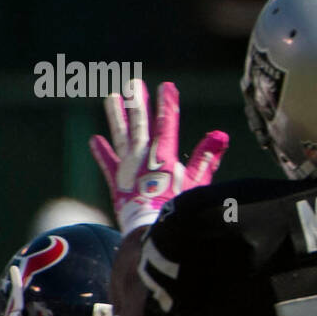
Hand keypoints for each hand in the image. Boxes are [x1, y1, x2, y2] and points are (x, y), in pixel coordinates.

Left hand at [89, 79, 227, 234]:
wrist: (149, 232)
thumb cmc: (177, 209)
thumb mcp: (197, 184)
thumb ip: (206, 158)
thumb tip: (221, 135)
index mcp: (162, 155)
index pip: (166, 122)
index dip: (167, 104)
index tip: (167, 86)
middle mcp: (142, 156)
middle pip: (139, 123)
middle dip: (138, 102)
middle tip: (134, 84)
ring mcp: (126, 167)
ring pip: (121, 136)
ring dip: (117, 116)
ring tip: (112, 97)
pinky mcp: (116, 182)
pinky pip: (107, 163)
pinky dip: (101, 152)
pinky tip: (95, 140)